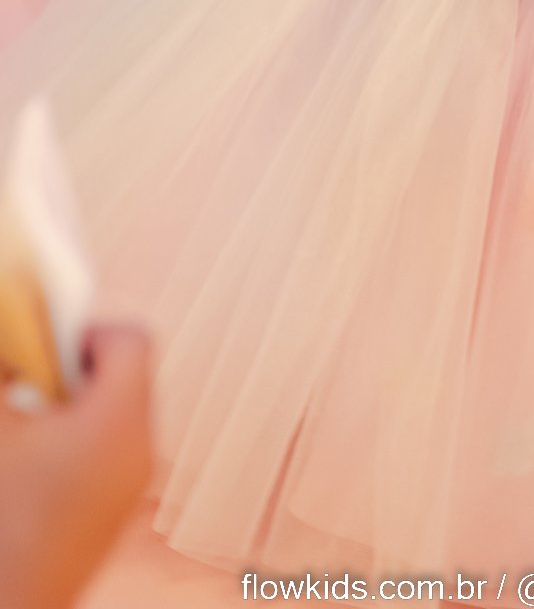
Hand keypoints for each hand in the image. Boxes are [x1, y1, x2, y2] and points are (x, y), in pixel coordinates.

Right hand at [0, 325, 152, 608]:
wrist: (11, 606)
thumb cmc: (2, 516)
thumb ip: (5, 371)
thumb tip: (10, 346)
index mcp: (118, 420)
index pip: (133, 338)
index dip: (87, 330)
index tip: (44, 351)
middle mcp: (141, 447)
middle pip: (130, 373)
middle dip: (78, 368)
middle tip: (32, 384)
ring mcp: (134, 483)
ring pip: (122, 411)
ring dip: (78, 403)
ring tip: (31, 425)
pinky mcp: (118, 511)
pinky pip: (115, 448)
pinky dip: (82, 438)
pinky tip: (38, 462)